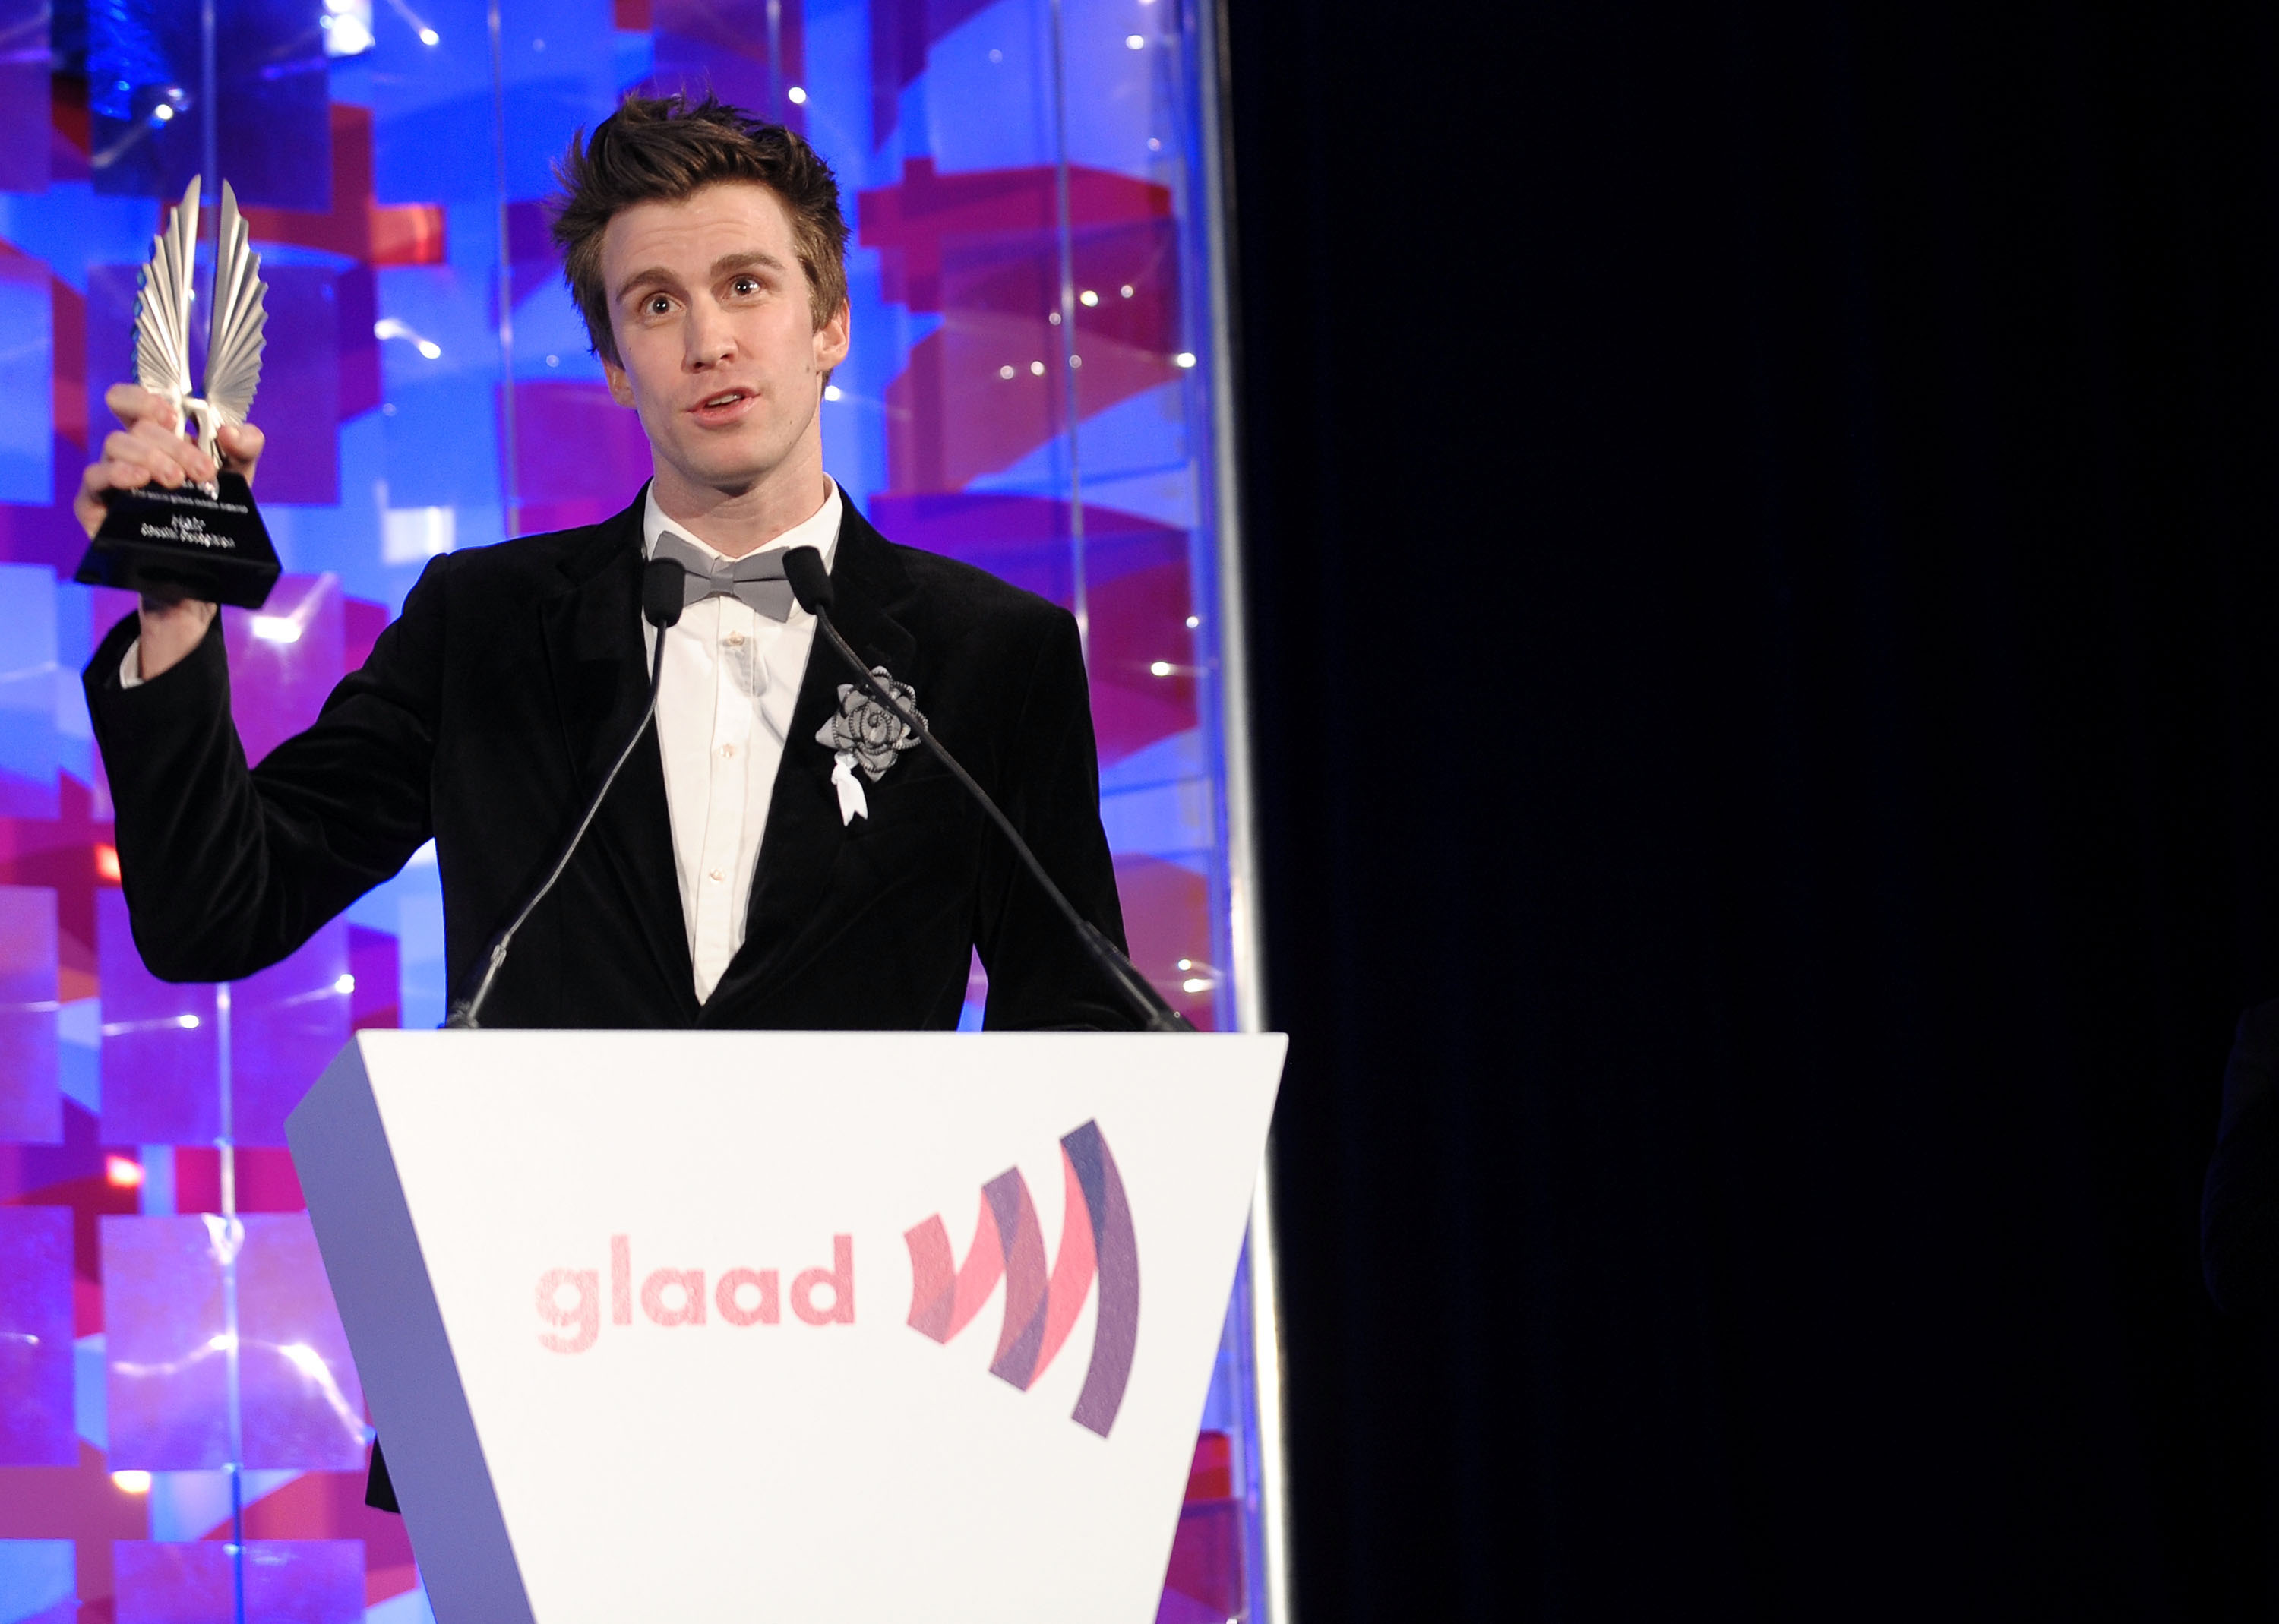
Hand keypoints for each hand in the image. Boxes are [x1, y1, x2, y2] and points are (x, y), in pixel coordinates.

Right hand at [75, 384, 264, 680]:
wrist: (202, 576)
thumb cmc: (213, 515)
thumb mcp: (238, 479)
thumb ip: (246, 449)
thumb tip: (231, 433)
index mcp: (156, 438)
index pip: (130, 402)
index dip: (144, 398)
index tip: (174, 414)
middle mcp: (128, 454)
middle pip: (136, 428)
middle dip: (174, 446)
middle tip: (201, 472)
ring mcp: (109, 480)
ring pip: (115, 446)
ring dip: (150, 458)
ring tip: (176, 482)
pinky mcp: (95, 508)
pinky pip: (93, 480)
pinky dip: (115, 474)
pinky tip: (136, 481)